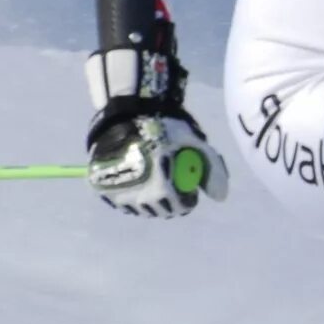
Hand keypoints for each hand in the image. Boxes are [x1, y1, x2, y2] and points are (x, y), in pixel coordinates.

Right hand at [84, 44, 227, 216]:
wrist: (126, 113)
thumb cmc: (165, 128)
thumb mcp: (194, 144)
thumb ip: (211, 171)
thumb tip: (220, 198)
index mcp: (163, 190)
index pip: (181, 208)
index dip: (187, 198)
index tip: (186, 188)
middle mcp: (139, 198)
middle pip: (160, 211)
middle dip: (169, 201)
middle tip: (169, 183)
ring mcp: (118, 194)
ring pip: (140, 209)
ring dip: (149, 200)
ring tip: (152, 178)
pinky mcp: (102, 189)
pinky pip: (121, 201)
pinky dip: (129, 195)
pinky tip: (135, 178)